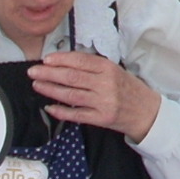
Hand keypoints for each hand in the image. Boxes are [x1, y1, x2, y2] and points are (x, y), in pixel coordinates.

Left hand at [29, 50, 162, 139]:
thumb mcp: (115, 70)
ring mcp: (103, 102)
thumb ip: (93, 67)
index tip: (46, 59)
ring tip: (37, 85)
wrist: (146, 111)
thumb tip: (64, 62)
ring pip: (71, 95)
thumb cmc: (128, 88)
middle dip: (49, 73)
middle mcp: (106, 84)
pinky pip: (77, 115)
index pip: (80, 61)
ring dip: (51, 90)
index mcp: (109, 68)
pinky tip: (49, 107)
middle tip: (33, 71)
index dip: (61, 60)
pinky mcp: (101, 119)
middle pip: (72, 77)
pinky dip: (62, 111)